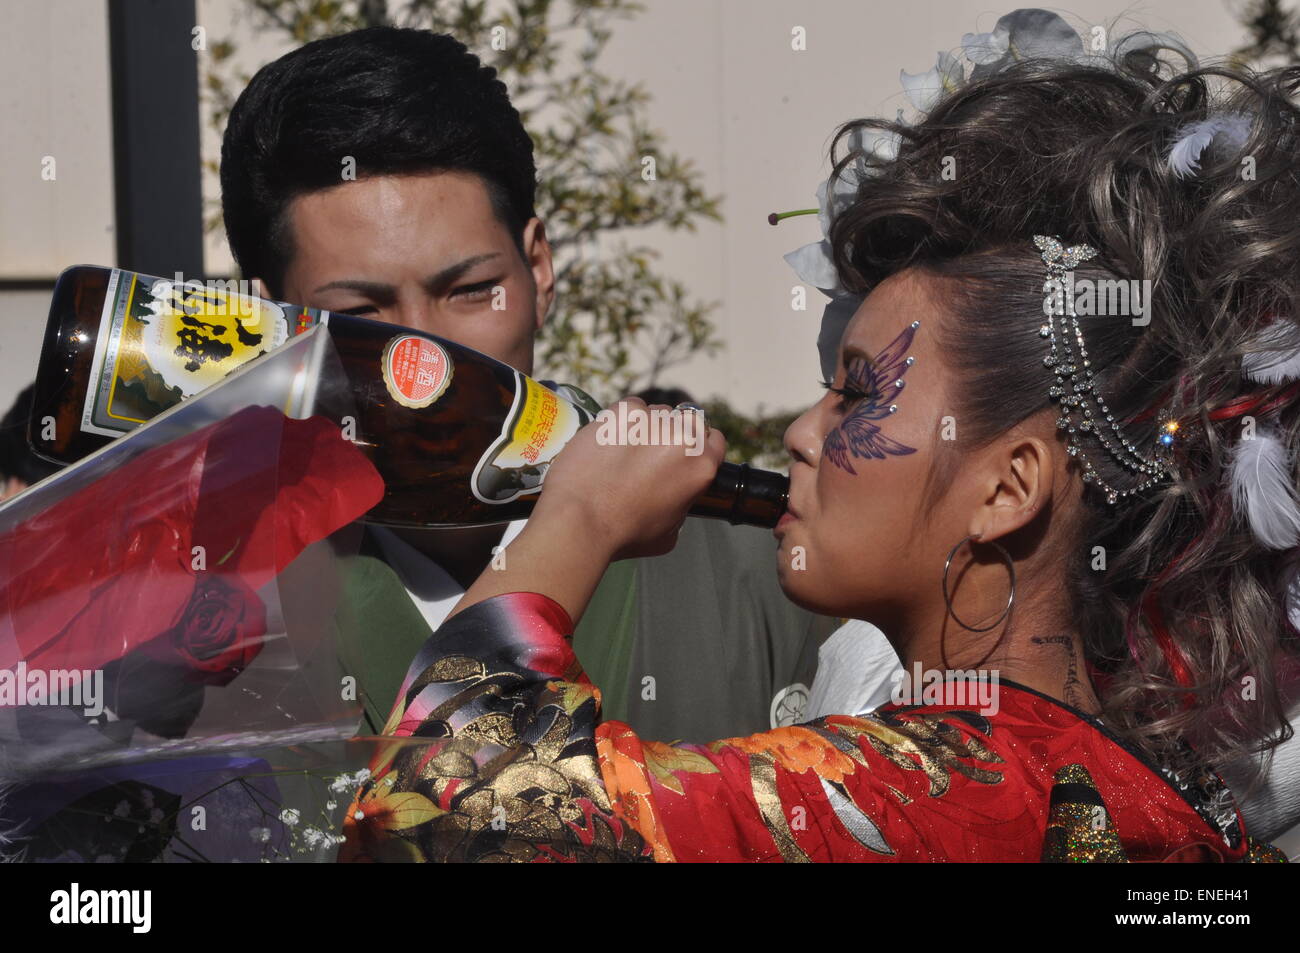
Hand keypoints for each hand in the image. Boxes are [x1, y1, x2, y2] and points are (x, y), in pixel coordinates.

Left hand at [533, 397, 726, 559]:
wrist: (579, 519)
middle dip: (676, 434)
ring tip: (627, 451)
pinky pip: (632, 407)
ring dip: (649, 427)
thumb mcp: (670, 533)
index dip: (701, 448)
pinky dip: (624, 421)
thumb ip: (681, 503)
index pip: (715, 441)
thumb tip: (674, 496)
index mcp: (701, 467)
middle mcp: (682, 437)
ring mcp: (652, 419)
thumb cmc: (623, 533)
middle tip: (655, 453)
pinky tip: (611, 441)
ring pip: (660, 412)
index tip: (684, 455)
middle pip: (689, 421)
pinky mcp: (623, 410)